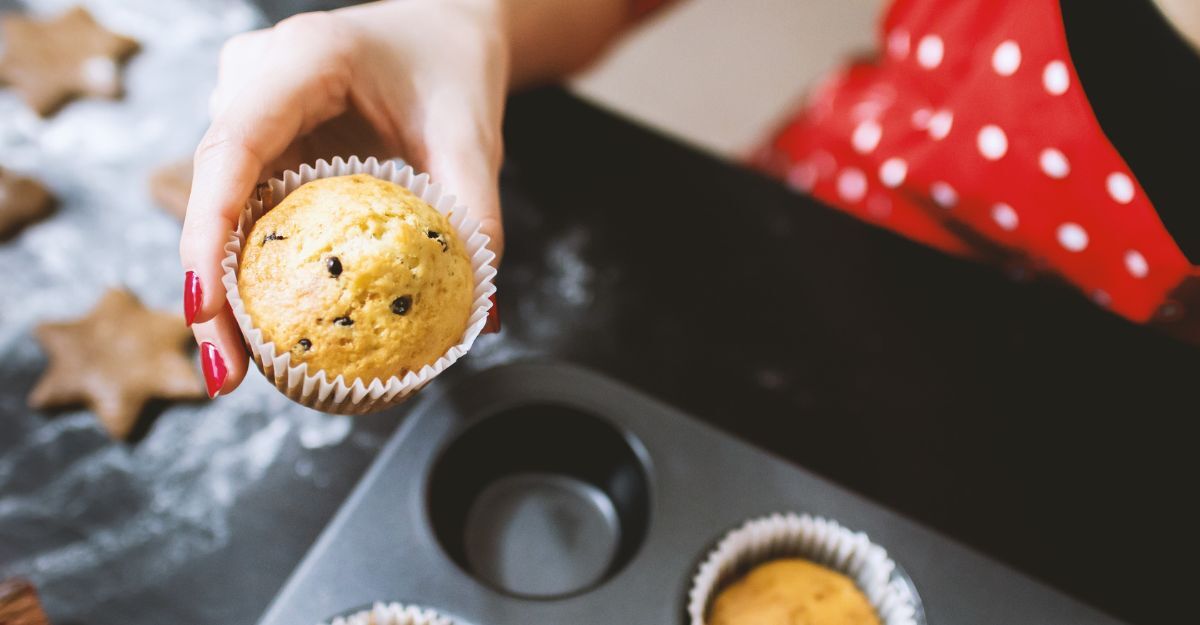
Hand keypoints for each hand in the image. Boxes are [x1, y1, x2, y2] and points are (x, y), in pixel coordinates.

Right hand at [179, 0, 508, 396]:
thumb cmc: (453, 70)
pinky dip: (252, 269)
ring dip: (225, 289)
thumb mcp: (472, 136)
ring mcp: (247, 109)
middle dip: (208, 290)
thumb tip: (481, 320)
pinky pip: (245, 210)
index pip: (233, 148)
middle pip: (212, 192)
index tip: (205, 308)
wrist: (443, 31)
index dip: (208, 232)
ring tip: (236, 370)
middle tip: (224, 375)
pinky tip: (266, 330)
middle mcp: (254, 80)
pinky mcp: (258, 141)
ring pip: (219, 207)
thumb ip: (476, 214)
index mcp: (301, 60)